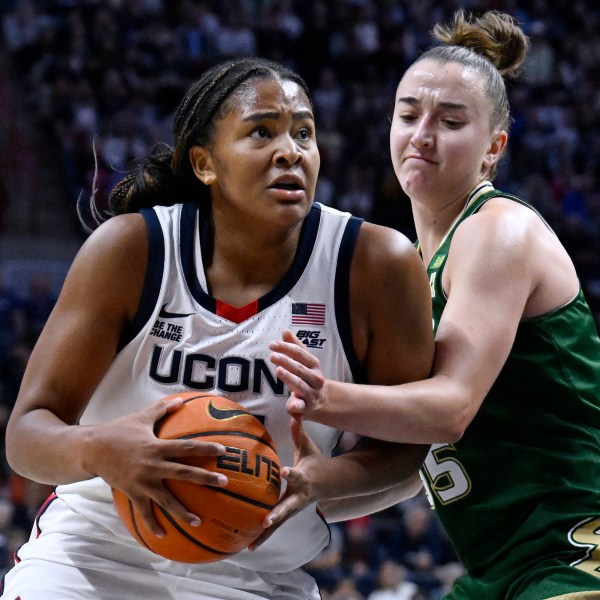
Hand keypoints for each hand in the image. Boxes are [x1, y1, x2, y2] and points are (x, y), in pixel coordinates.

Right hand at [85, 397, 227, 535]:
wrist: (92, 450)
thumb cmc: (119, 430)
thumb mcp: (142, 417)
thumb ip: (162, 409)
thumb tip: (181, 400)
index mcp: (157, 446)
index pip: (187, 447)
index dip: (205, 448)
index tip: (223, 451)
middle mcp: (152, 466)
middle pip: (184, 473)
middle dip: (205, 479)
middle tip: (224, 482)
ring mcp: (142, 482)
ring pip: (166, 500)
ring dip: (182, 512)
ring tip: (198, 521)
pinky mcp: (132, 493)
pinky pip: (144, 512)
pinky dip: (152, 524)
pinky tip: (163, 536)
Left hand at [249, 414, 325, 549]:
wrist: (329, 484)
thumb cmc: (314, 461)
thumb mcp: (307, 446)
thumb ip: (298, 431)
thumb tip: (293, 412)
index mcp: (303, 478)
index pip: (296, 475)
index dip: (291, 474)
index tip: (284, 472)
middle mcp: (299, 496)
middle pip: (287, 507)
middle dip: (276, 514)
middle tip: (266, 520)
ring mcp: (293, 508)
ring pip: (279, 523)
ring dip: (266, 533)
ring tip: (252, 544)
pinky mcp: (287, 516)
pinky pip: (274, 528)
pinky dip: (263, 537)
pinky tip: (249, 547)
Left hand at [269, 329, 325, 417]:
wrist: (322, 400)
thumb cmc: (308, 376)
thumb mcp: (305, 361)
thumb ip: (295, 346)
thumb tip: (285, 330)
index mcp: (314, 364)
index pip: (300, 353)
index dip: (286, 347)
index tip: (272, 344)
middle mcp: (315, 378)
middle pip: (300, 368)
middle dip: (286, 361)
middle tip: (272, 355)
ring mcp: (311, 393)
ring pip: (299, 385)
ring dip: (289, 378)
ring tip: (278, 370)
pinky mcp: (305, 407)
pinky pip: (300, 408)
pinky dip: (296, 407)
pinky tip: (290, 406)